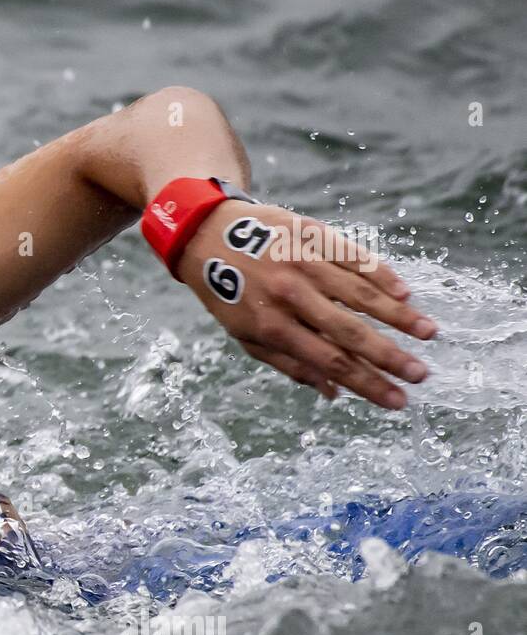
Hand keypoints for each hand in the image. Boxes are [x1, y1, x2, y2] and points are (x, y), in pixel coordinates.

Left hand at [177, 201, 436, 408]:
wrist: (207, 234)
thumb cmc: (228, 293)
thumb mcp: (245, 335)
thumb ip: (289, 364)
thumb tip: (333, 392)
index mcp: (271, 326)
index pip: (329, 362)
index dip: (366, 384)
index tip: (397, 400)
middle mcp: (290, 295)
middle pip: (350, 332)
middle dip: (390, 357)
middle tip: (421, 375)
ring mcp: (303, 262)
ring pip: (360, 293)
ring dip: (398, 315)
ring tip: (428, 333)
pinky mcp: (312, 234)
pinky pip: (354, 257)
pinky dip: (381, 275)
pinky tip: (405, 293)